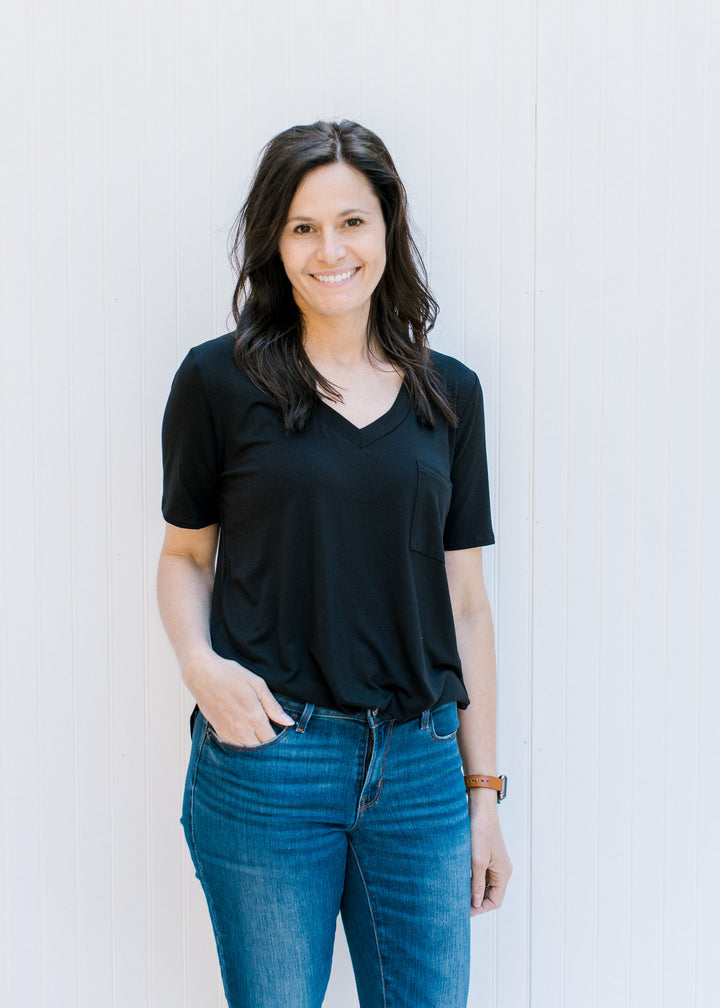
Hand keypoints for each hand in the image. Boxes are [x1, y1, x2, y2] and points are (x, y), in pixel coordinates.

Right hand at [183, 650, 294, 745]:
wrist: (202, 674)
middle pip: (260, 748)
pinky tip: (244, 729)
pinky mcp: (219, 731)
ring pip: (247, 749)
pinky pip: (234, 745)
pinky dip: (242, 741)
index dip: (279, 738)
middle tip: (270, 729)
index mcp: (254, 718)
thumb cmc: (230, 675)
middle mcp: (241, 730)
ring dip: (254, 743)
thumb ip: (273, 706)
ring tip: (257, 729)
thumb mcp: (258, 685)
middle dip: (267, 742)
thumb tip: (289, 722)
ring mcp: (228, 732)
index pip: (272, 740)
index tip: (282, 730)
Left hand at [468, 790, 511, 915]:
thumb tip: (474, 903)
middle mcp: (500, 870)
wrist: (479, 808)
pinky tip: (458, 880)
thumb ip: (476, 884)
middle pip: (489, 894)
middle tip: (457, 904)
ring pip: (483, 885)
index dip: (480, 908)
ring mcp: (493, 863)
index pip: (495, 901)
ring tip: (456, 893)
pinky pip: (479, 874)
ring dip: (471, 890)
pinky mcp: (485, 856)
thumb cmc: (480, 832)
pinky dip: (470, 880)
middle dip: (475, 901)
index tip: (464, 911)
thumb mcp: (477, 861)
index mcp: (503, 873)